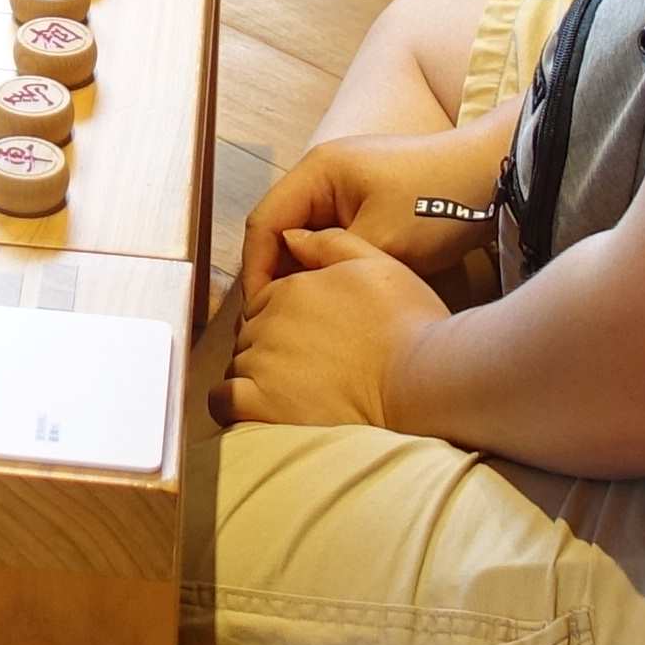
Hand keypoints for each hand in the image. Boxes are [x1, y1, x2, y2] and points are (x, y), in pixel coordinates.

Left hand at [219, 228, 452, 430]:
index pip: (266, 302)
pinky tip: (258, 408)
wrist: (419, 380)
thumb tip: (290, 236)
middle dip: (271, 345)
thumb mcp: (376, 263)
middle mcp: (269, 320)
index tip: (308, 337)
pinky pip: (224, 399)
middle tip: (307, 366)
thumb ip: (329, 243)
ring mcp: (261, 361)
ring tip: (295, 391)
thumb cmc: (407, 324)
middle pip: (252, 333)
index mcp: (291, 287)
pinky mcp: (260, 402)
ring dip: (257, 375)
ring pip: (239, 364)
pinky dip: (234, 403)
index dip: (283, 318)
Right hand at [232, 127, 506, 308]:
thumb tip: (290, 287)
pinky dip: (328, 267)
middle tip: (276, 325)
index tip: (259, 315)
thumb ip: (328, 261)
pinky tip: (334, 299)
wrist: (494, 179)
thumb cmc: (437, 202)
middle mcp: (324, 176)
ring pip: (307, 239)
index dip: (256, 271)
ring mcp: (346, 190)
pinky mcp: (368, 206)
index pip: (264, 223)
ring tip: (301, 319)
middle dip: (275, 277)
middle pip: (281, 231)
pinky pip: (332, 240)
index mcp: (317, 172)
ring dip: (303, 275)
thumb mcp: (379, 240)